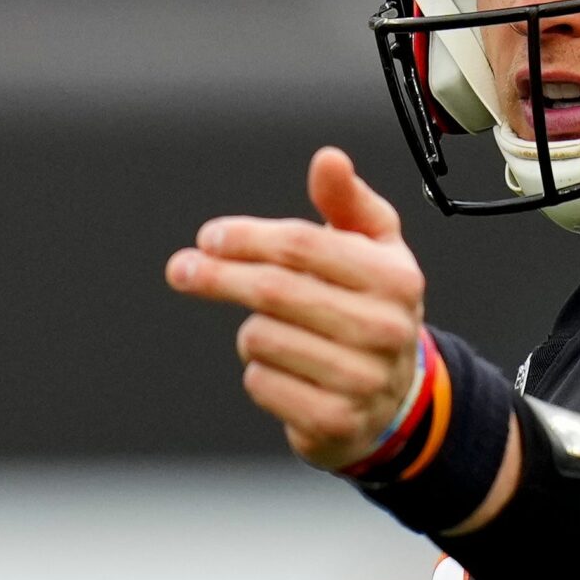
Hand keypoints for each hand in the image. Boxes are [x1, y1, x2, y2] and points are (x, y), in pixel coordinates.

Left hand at [166, 147, 425, 470]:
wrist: (395, 396)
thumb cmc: (372, 305)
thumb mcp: (373, 247)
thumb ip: (346, 200)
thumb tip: (328, 158)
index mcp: (396, 277)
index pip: (303, 245)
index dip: (248, 237)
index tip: (210, 237)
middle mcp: (386, 328)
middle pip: (275, 290)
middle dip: (219, 275)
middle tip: (183, 269)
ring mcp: (362, 379)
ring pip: (261, 337)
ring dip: (251, 330)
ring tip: (275, 331)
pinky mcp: (335, 421)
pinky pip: (261, 382)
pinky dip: (259, 372)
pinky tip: (285, 369)